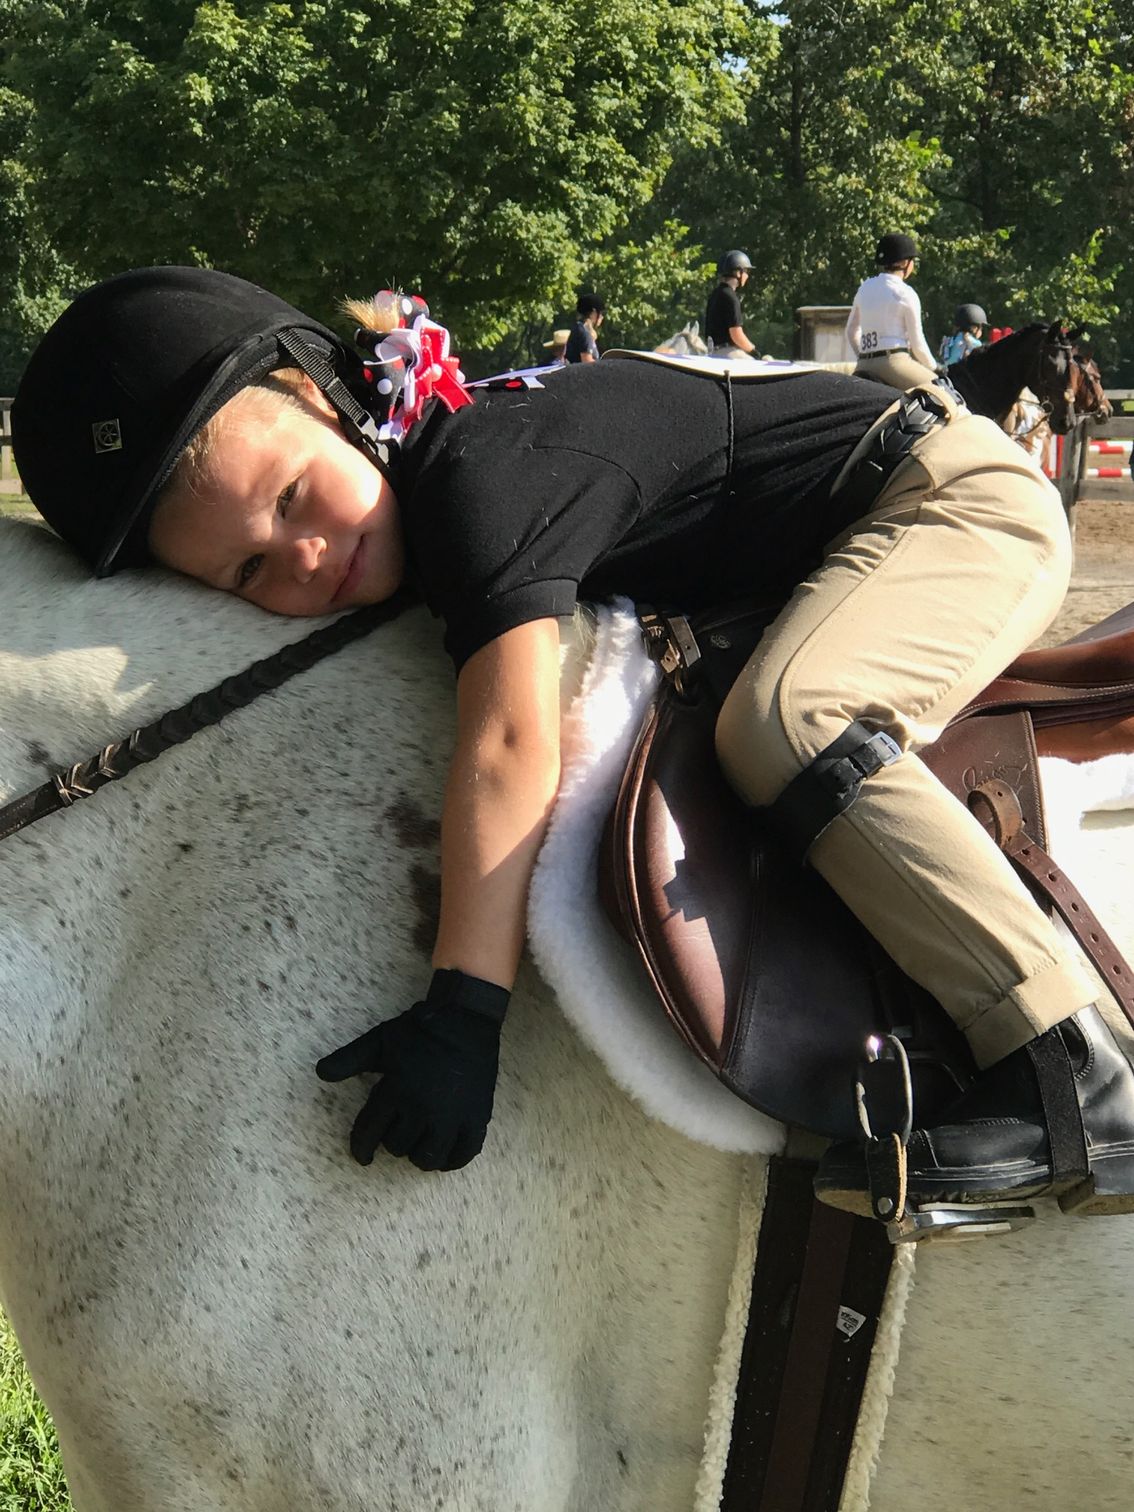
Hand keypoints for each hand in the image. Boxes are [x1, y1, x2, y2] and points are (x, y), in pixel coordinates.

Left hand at [316, 969, 508, 1170]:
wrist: (466, 1019)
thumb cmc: (419, 1031)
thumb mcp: (379, 1041)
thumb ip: (349, 1059)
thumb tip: (320, 1072)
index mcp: (396, 1090)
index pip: (369, 1133)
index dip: (361, 1147)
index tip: (362, 1155)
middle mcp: (423, 1109)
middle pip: (398, 1146)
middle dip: (392, 1141)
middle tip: (397, 1131)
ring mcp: (452, 1116)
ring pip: (428, 1157)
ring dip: (418, 1154)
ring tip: (418, 1145)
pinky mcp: (477, 1118)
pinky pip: (462, 1155)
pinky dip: (450, 1161)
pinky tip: (443, 1155)